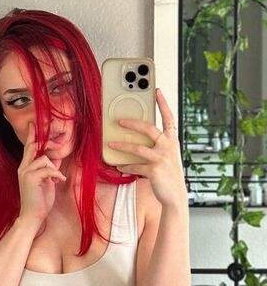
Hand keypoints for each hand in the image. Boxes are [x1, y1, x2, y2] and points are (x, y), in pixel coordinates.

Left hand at [107, 88, 186, 208]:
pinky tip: (118, 165)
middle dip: (132, 123)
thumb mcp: (168, 155)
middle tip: (119, 121)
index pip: (169, 117)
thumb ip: (158, 144)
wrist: (175, 195)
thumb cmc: (169, 174)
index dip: (162, 103)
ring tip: (110, 145)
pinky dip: (125, 166)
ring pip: (137, 148)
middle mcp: (168, 147)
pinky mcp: (154, 171)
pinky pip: (134, 166)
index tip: (156, 90)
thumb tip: (137, 137)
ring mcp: (161, 158)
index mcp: (172, 140)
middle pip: (148, 129)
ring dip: (121, 146)